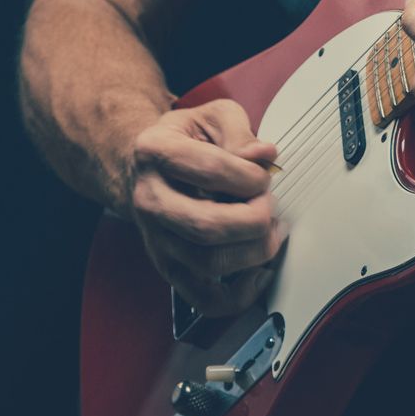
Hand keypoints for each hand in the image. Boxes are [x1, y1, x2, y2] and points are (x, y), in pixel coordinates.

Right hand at [126, 99, 282, 316]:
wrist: (145, 167)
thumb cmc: (184, 141)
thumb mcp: (211, 116)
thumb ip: (240, 131)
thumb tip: (264, 156)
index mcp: (156, 152)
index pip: (211, 170)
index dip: (250, 176)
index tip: (262, 174)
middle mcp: (150, 199)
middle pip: (208, 226)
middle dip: (255, 218)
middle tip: (268, 204)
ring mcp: (157, 238)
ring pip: (209, 263)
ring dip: (254, 250)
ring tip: (270, 230)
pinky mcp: (169, 267)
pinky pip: (204, 298)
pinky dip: (240, 295)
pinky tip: (259, 271)